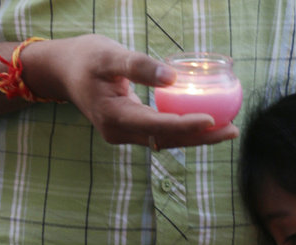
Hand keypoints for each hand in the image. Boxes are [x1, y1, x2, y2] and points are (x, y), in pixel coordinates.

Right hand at [22, 34, 238, 148]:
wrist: (62, 71)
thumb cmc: (85, 57)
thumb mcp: (109, 54)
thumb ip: (139, 65)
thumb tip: (173, 76)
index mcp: (114, 117)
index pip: (158, 126)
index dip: (186, 125)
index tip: (213, 120)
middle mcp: (120, 133)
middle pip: (169, 140)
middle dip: (202, 138)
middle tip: (233, 130)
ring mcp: (125, 135)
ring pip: (167, 140)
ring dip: (197, 137)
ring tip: (229, 129)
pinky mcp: (130, 130)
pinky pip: (162, 133)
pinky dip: (184, 130)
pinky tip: (207, 122)